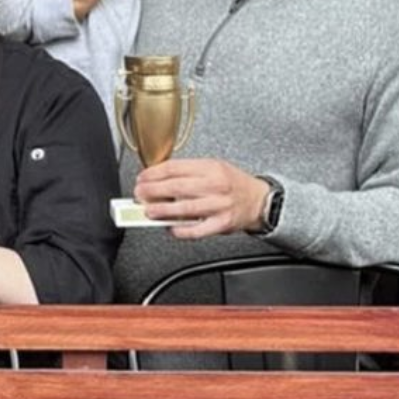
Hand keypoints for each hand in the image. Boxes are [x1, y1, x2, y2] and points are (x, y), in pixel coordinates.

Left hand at [133, 158, 272, 238]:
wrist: (259, 200)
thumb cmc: (232, 183)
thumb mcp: (212, 167)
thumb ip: (188, 172)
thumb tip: (158, 179)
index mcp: (210, 168)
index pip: (175, 168)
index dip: (153, 173)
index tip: (142, 178)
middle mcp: (215, 185)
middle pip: (177, 186)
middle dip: (153, 191)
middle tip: (140, 194)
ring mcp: (218, 205)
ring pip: (185, 208)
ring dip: (162, 210)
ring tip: (148, 211)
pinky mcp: (221, 224)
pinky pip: (197, 229)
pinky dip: (181, 230)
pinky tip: (170, 228)